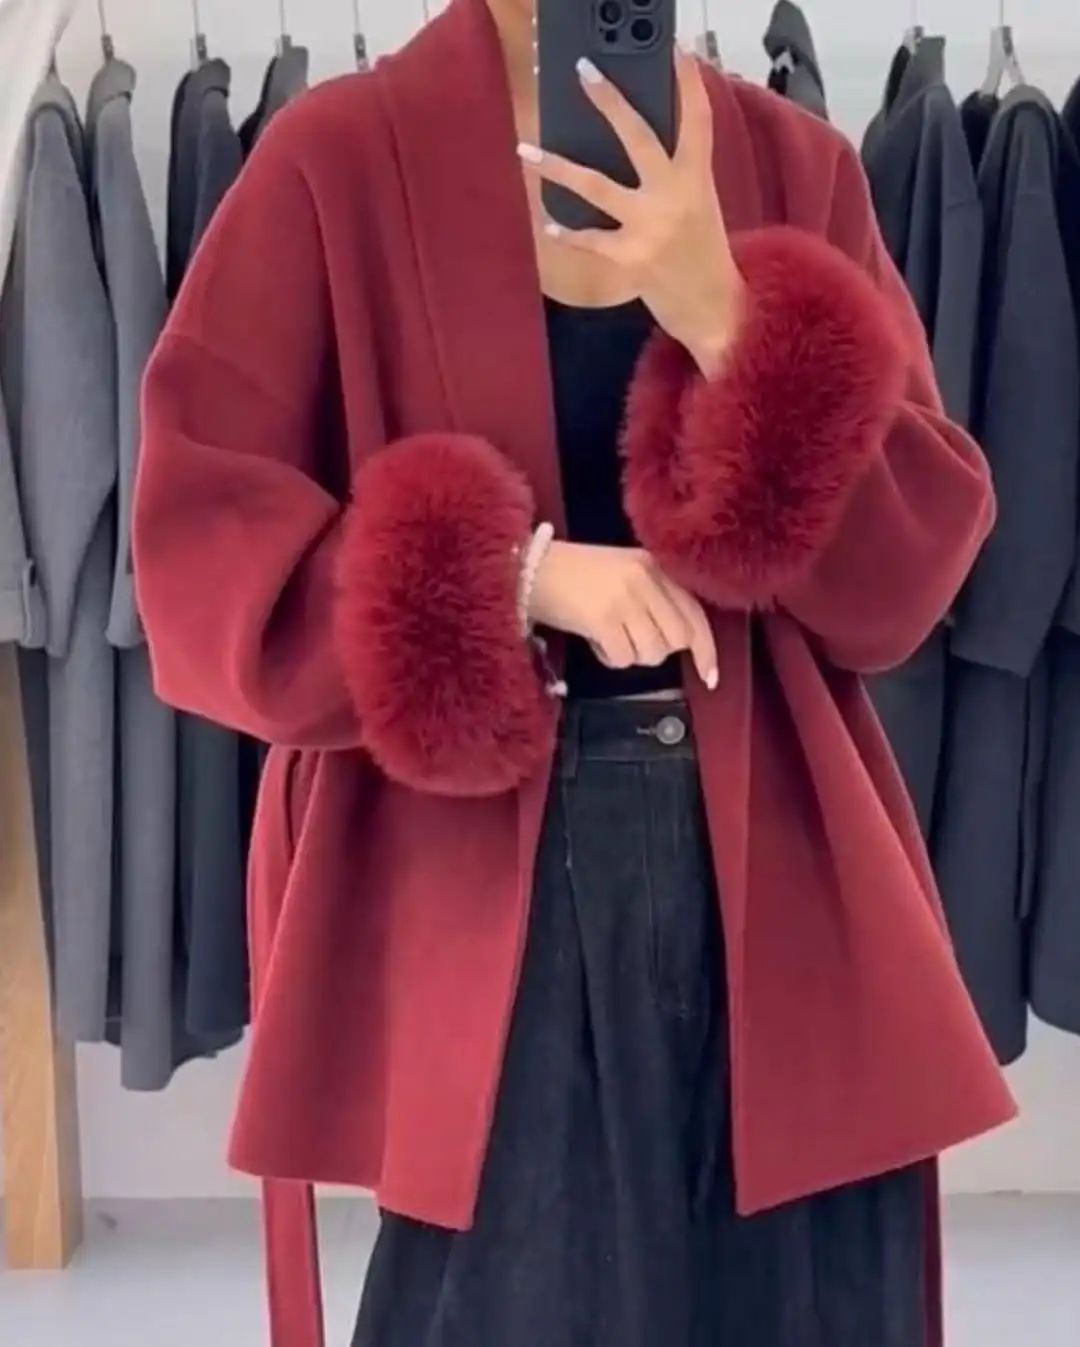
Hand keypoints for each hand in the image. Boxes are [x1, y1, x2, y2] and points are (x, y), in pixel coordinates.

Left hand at [518, 50, 744, 376]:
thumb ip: (674, 173)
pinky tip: (548, 222)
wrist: (714, 307)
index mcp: (697, 177)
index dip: (687, 82)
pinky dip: (568, 230)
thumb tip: (627, 141)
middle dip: (610, 100)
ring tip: (525, 148)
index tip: (675, 50)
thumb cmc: (702, 251)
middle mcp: (674, 195)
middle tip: (583, 71)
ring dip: (556, 166)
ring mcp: (650, 226)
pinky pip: (590, 238)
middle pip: (638, 136)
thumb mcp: (698, 203)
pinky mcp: (631, 257)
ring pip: (596, 185)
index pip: (696, 118)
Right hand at [529, 541, 718, 688]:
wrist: (527, 569)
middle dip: (654, 650)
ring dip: (629, 655)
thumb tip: (681, 642)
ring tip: (605, 634)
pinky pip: (623, 659)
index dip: (706, 649)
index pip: (694, 613)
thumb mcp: (622, 573)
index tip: (710, 677)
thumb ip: (653, 599)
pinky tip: (592, 639)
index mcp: (654, 565)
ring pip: (652, 653)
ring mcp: (625, 598)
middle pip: (676, 640)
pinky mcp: (603, 618)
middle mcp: (645, 578)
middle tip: (627, 640)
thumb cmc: (573, 576)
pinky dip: (608, 658)